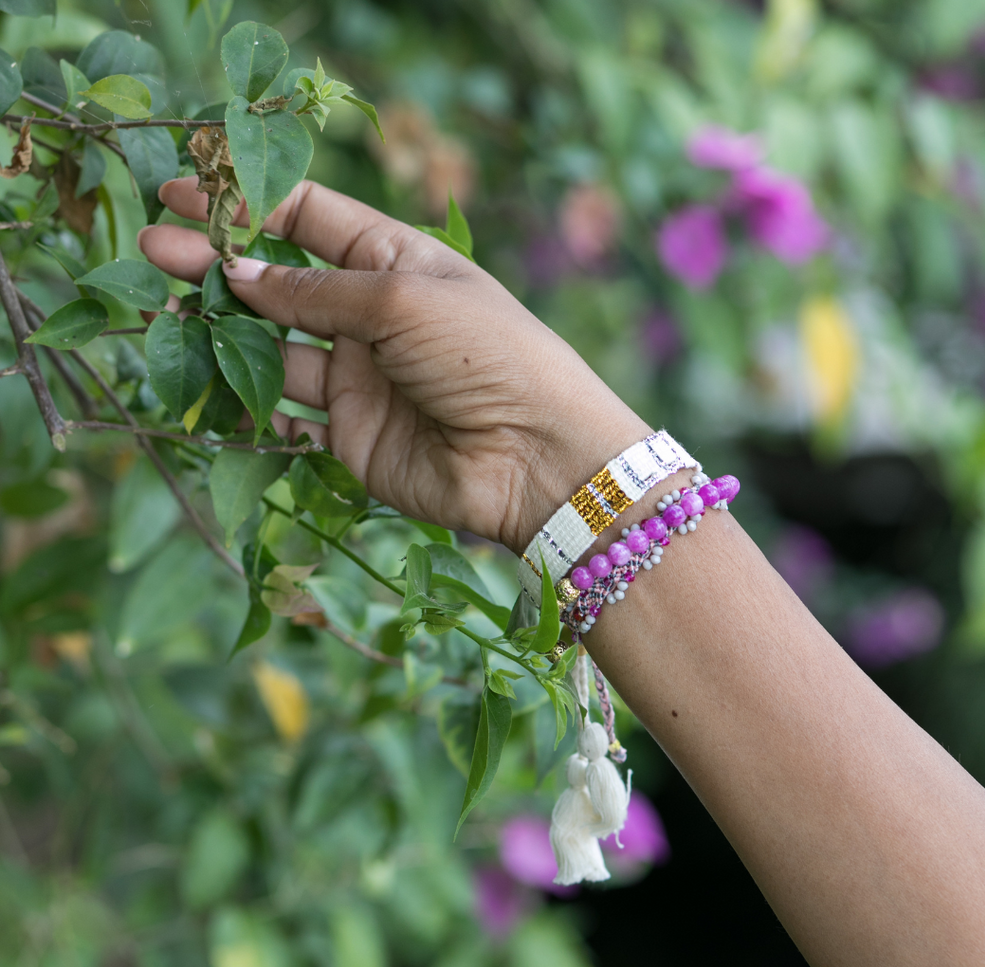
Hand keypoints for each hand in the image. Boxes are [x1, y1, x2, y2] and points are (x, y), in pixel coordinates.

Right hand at [139, 178, 648, 552]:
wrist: (531, 457)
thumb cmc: (484, 354)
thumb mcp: (400, 299)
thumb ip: (314, 289)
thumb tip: (237, 271)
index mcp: (393, 260)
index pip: (310, 217)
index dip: (249, 202)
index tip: (186, 192)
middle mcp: (371, 314)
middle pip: (280, 281)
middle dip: (218, 263)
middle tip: (154, 249)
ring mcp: (357, 375)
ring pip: (273, 347)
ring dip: (221, 330)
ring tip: (163, 310)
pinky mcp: (348, 432)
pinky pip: (287, 412)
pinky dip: (250, 398)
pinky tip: (208, 378)